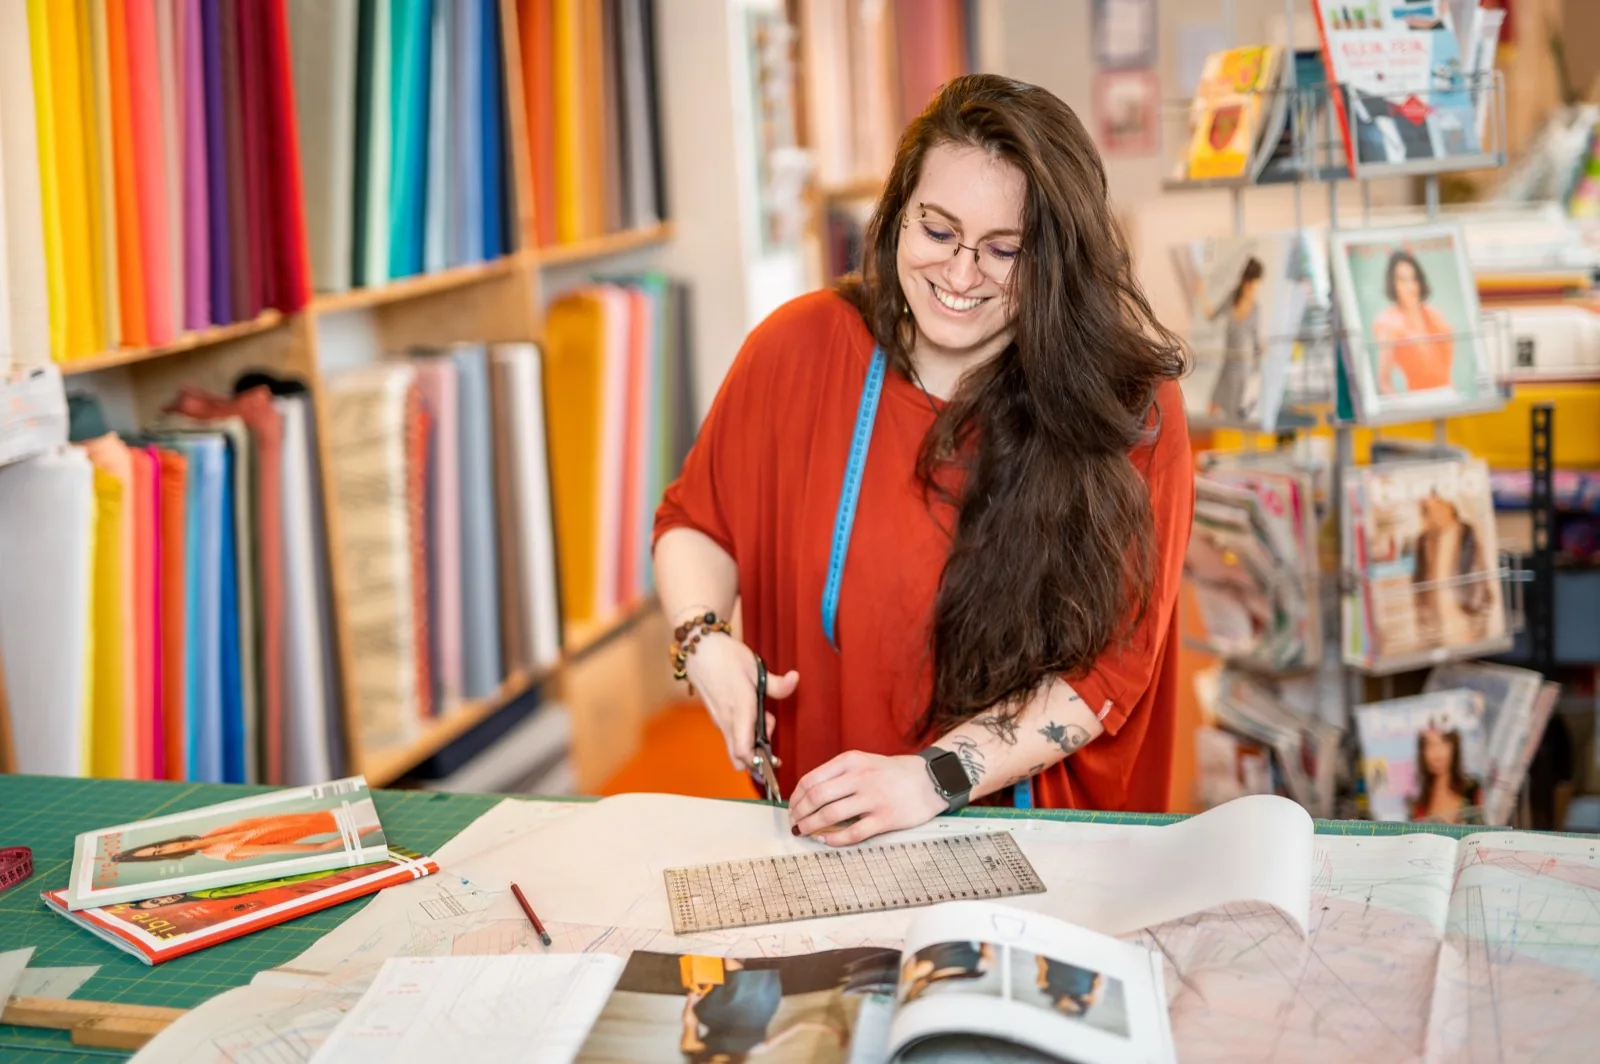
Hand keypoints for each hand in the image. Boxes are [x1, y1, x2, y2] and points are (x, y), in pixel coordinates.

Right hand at [684, 635, 798, 771]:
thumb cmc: (726, 657)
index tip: (774, 761)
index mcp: (740, 709)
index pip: (744, 751)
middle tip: (772, 743)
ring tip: (765, 718)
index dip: (758, 763)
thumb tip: (795, 679)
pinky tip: (753, 714)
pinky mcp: (716, 716)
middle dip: (756, 761)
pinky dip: (744, 734)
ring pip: (734, 747)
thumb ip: (776, 683)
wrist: (698, 648)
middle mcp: (727, 720)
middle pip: (738, 759)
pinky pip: (731, 735)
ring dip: (751, 744)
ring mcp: (719, 720)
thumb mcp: (755, 667)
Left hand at [787, 751, 945, 846]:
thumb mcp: (864, 762)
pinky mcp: (885, 818)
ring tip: (805, 832)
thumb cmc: (894, 773)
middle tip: (795, 824)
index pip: (812, 779)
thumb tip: (809, 796)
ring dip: (811, 827)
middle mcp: (860, 777)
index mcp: (851, 761)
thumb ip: (839, 775)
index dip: (796, 797)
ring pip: (830, 815)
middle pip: (817, 797)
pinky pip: (853, 832)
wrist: (930, 779)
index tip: (793, 808)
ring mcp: (873, 798)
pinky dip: (835, 839)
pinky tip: (827, 840)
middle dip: (799, 814)